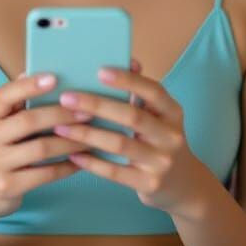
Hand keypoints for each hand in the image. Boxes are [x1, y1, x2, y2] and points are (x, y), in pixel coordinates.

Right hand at [0, 71, 93, 225]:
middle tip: (89, 111)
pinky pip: (45, 174)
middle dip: (62, 115)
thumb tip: (32, 72)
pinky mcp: (7, 187)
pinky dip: (67, 166)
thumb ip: (16, 102)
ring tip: (92, 136)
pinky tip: (82, 160)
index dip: (29, 86)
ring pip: (41, 148)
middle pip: (29, 121)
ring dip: (71, 141)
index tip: (54, 78)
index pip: (5, 95)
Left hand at [52, 58, 208, 218]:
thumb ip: (143, 92)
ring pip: (119, 145)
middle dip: (97, 105)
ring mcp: (161, 162)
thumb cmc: (161, 141)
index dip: (128, 80)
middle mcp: (171, 136)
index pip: (153, 91)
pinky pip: (115, 173)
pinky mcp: (149, 184)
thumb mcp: (160, 116)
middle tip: (66, 98)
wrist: (184, 185)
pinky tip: (72, 155)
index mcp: (173, 113)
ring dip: (87, 135)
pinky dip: (92, 163)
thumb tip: (129, 60)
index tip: (99, 71)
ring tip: (60, 127)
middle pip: (132, 117)